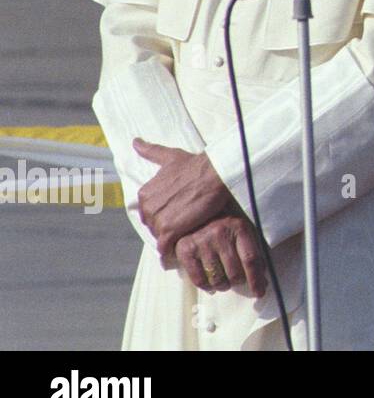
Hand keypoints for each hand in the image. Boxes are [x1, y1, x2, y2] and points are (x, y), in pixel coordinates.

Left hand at [135, 139, 237, 259]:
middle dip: (167, 227)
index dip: (165, 214)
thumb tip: (135, 142)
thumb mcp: (169, 156)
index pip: (151, 212)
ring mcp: (157, 220)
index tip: (177, 214)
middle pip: (154, 226)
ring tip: (185, 237)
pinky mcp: (169, 231)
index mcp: (145, 193)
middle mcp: (147, 207)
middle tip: (183, 226)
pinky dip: (169, 253)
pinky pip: (165, 248)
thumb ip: (150, 151)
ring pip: (161, 237)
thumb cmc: (194, 165)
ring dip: (172, 239)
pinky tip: (175, 255)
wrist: (213, 174)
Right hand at [173, 215, 267, 296]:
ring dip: (223, 285)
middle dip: (238, 281)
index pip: (251, 260)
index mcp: (239, 227)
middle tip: (237, 279)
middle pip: (235, 273)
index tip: (259, 292)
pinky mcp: (185, 250)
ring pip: (217, 279)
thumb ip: (254, 251)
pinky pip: (199, 279)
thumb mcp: (243, 229)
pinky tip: (210, 282)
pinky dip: (207, 286)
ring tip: (223, 280)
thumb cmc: (226, 223)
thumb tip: (262, 280)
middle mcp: (220, 234)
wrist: (196, 209)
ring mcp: (202, 242)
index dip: (256, 280)